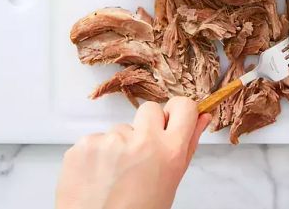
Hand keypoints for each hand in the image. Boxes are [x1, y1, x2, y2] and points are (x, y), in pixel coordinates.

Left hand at [56, 98, 210, 208]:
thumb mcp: (170, 183)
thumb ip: (187, 146)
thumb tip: (202, 117)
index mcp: (170, 152)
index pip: (184, 106)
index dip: (177, 111)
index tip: (171, 119)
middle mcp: (142, 141)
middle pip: (150, 110)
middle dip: (147, 126)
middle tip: (140, 153)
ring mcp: (111, 140)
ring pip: (121, 128)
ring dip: (120, 144)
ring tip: (115, 174)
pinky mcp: (86, 144)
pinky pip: (97, 139)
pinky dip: (97, 154)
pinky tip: (98, 176)